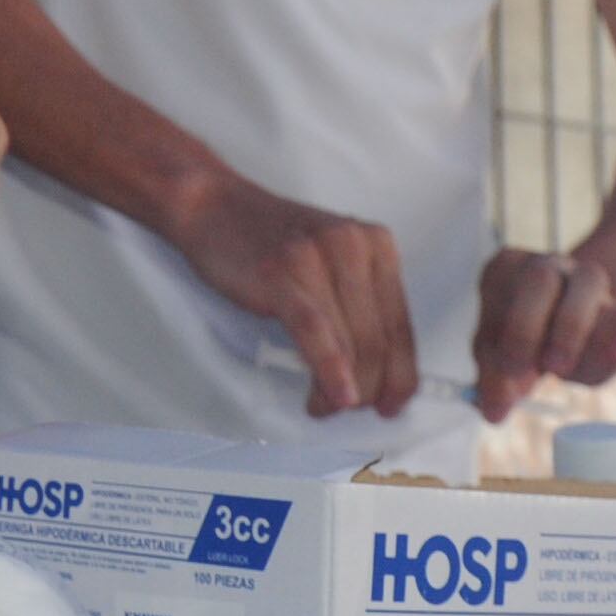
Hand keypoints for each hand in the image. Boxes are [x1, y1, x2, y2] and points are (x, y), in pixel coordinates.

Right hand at [169, 180, 417, 416]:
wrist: (213, 206)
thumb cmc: (270, 242)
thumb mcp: (330, 262)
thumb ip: (357, 302)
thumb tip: (378, 368)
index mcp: (377, 245)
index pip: (402, 325)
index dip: (401, 373)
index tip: (393, 403)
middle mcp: (355, 246)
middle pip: (379, 339)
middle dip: (370, 388)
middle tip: (349, 409)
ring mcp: (318, 257)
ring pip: (351, 341)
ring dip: (344, 389)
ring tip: (323, 406)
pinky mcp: (283, 272)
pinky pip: (315, 330)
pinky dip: (329, 368)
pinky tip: (331, 396)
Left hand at [472, 245, 615, 420]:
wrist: (585, 322)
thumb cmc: (534, 338)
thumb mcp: (507, 357)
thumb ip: (497, 381)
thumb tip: (493, 412)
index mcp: (507, 272)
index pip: (498, 292)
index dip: (499, 338)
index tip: (506, 377)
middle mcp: (549, 265)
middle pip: (540, 277)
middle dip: (529, 325)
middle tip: (528, 369)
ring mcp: (593, 279)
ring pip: (589, 282)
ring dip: (572, 328)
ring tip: (560, 371)